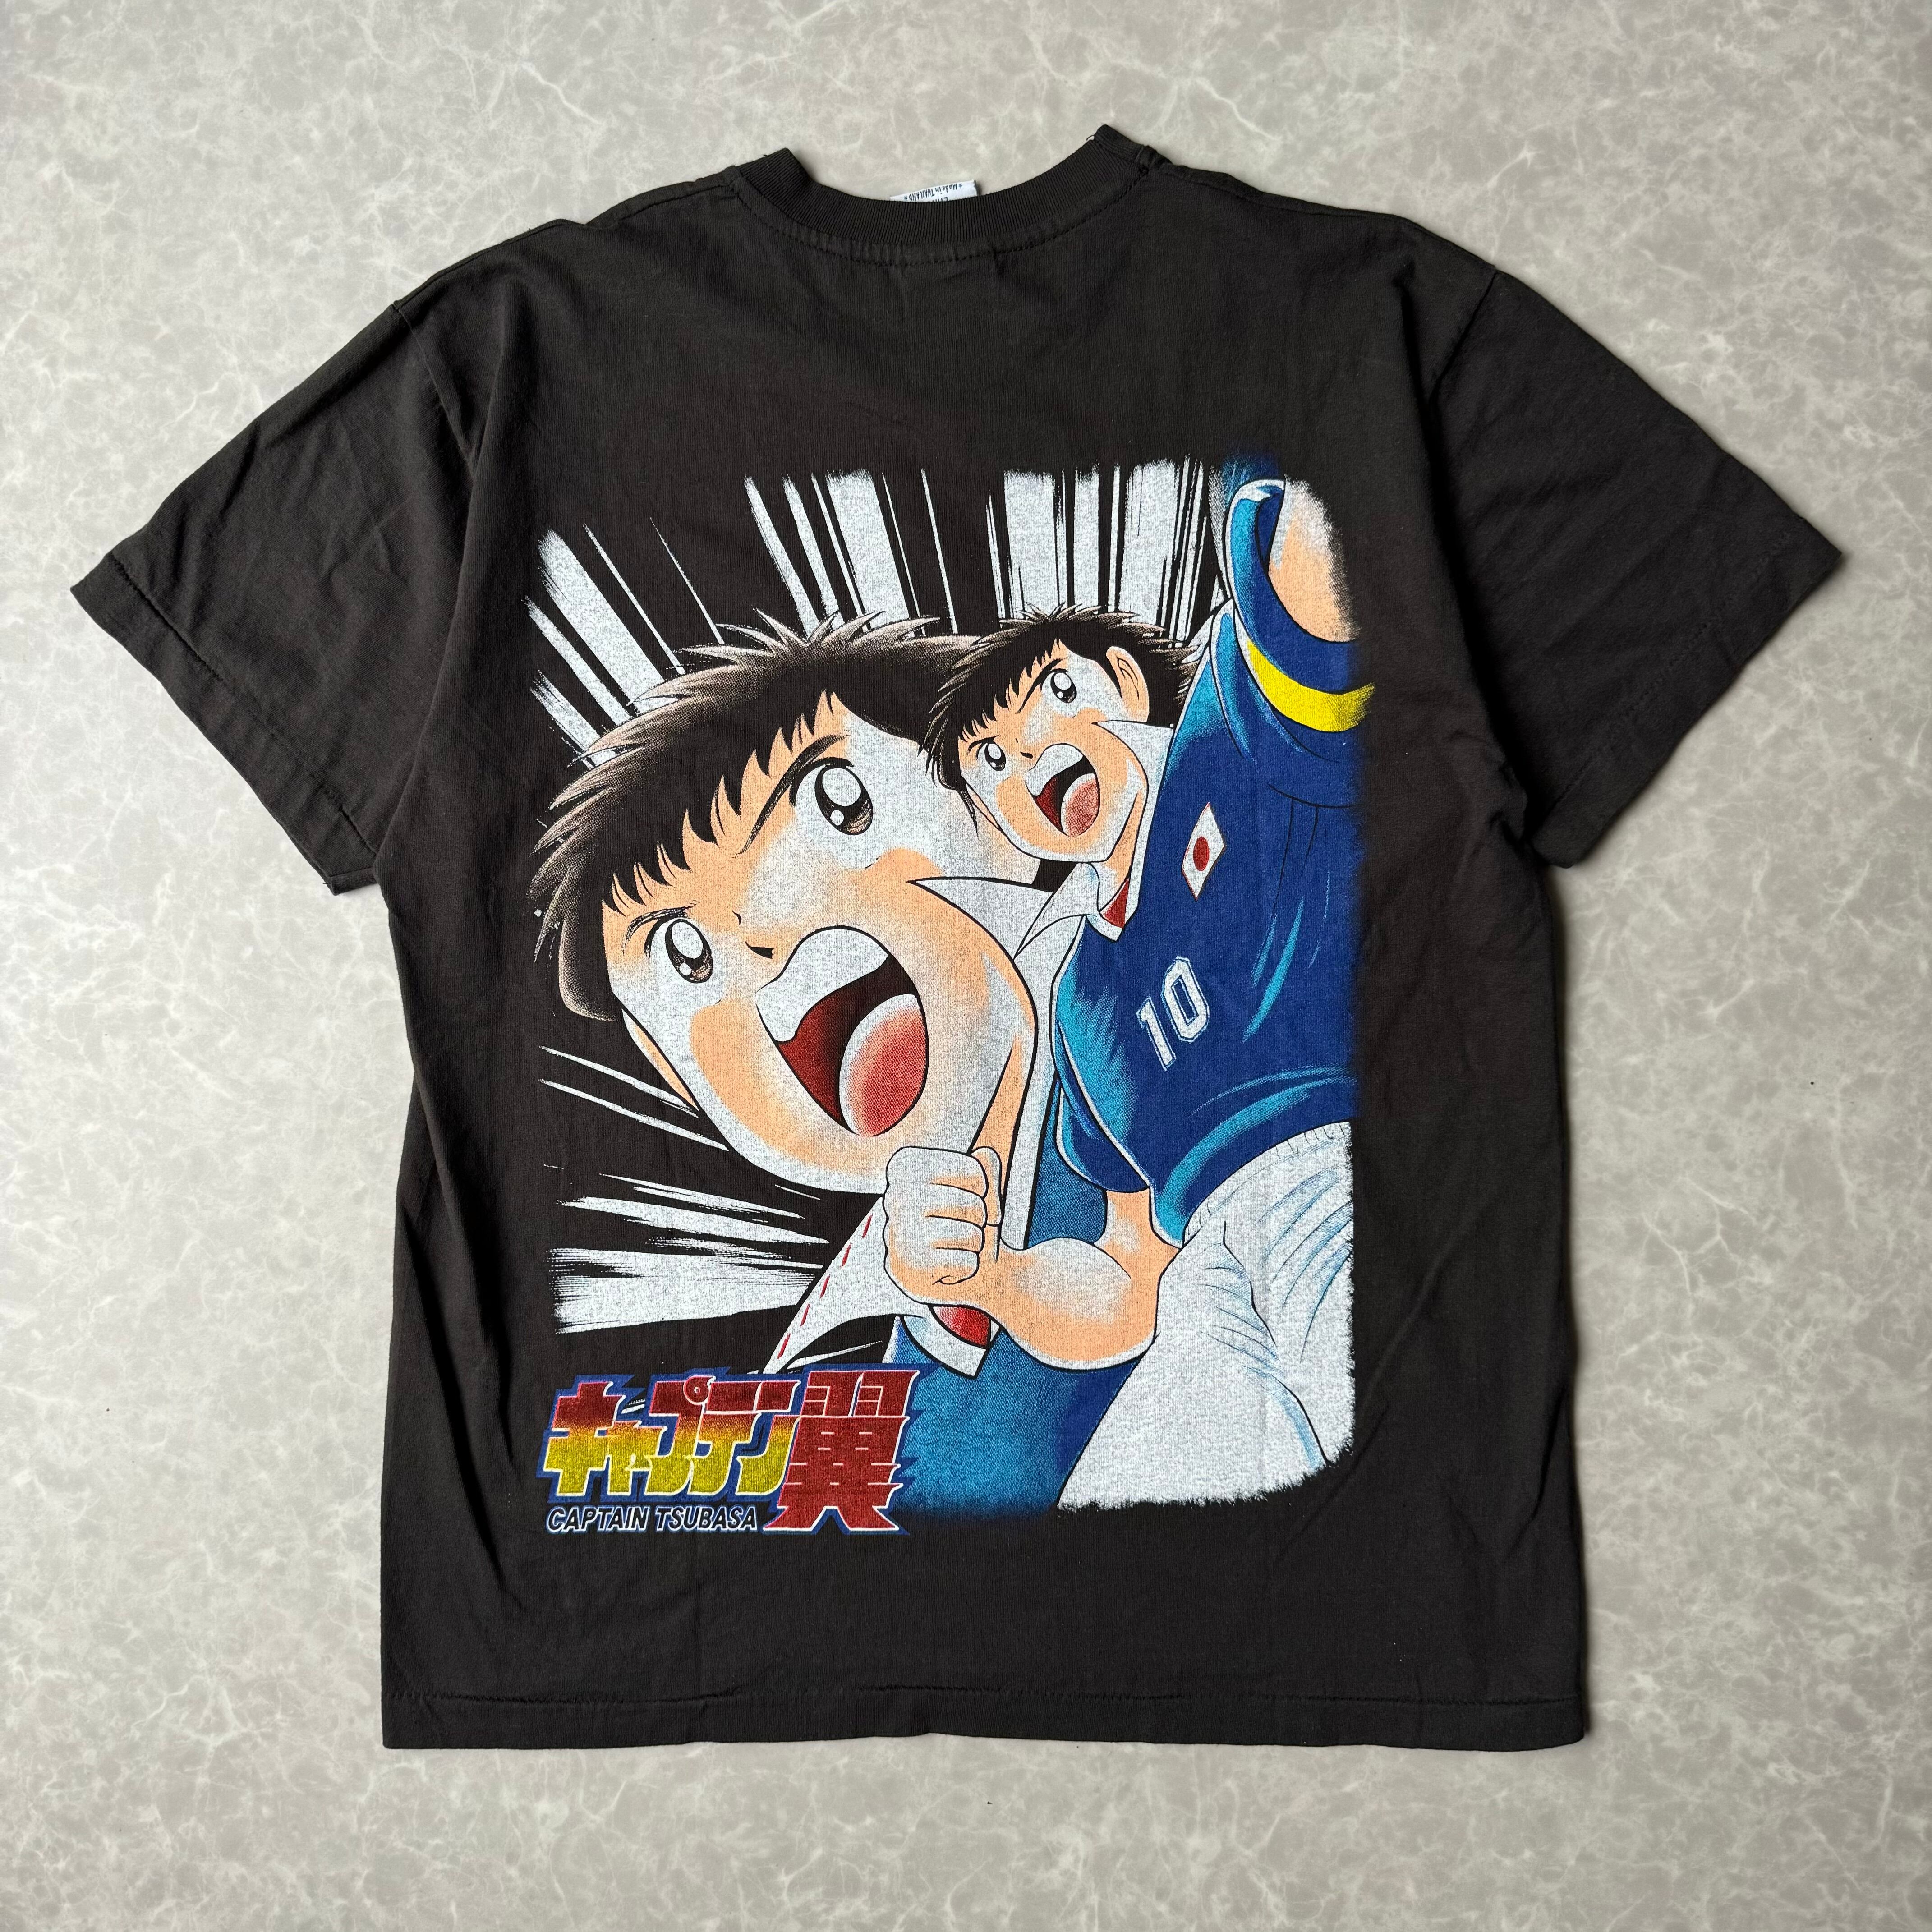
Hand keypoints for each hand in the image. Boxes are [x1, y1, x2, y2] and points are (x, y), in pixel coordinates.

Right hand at [882, 1145, 1003, 1305]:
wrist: (949, 1269)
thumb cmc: (964, 1220)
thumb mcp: (979, 1187)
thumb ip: (987, 1166)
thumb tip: (985, 1154)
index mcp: (905, 1165)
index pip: (973, 1169)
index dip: (984, 1189)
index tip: (969, 1197)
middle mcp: (895, 1195)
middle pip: (972, 1204)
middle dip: (980, 1219)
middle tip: (963, 1225)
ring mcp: (899, 1231)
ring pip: (970, 1234)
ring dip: (975, 1244)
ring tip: (956, 1245)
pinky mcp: (909, 1266)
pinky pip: (966, 1262)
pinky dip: (968, 1267)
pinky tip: (948, 1265)